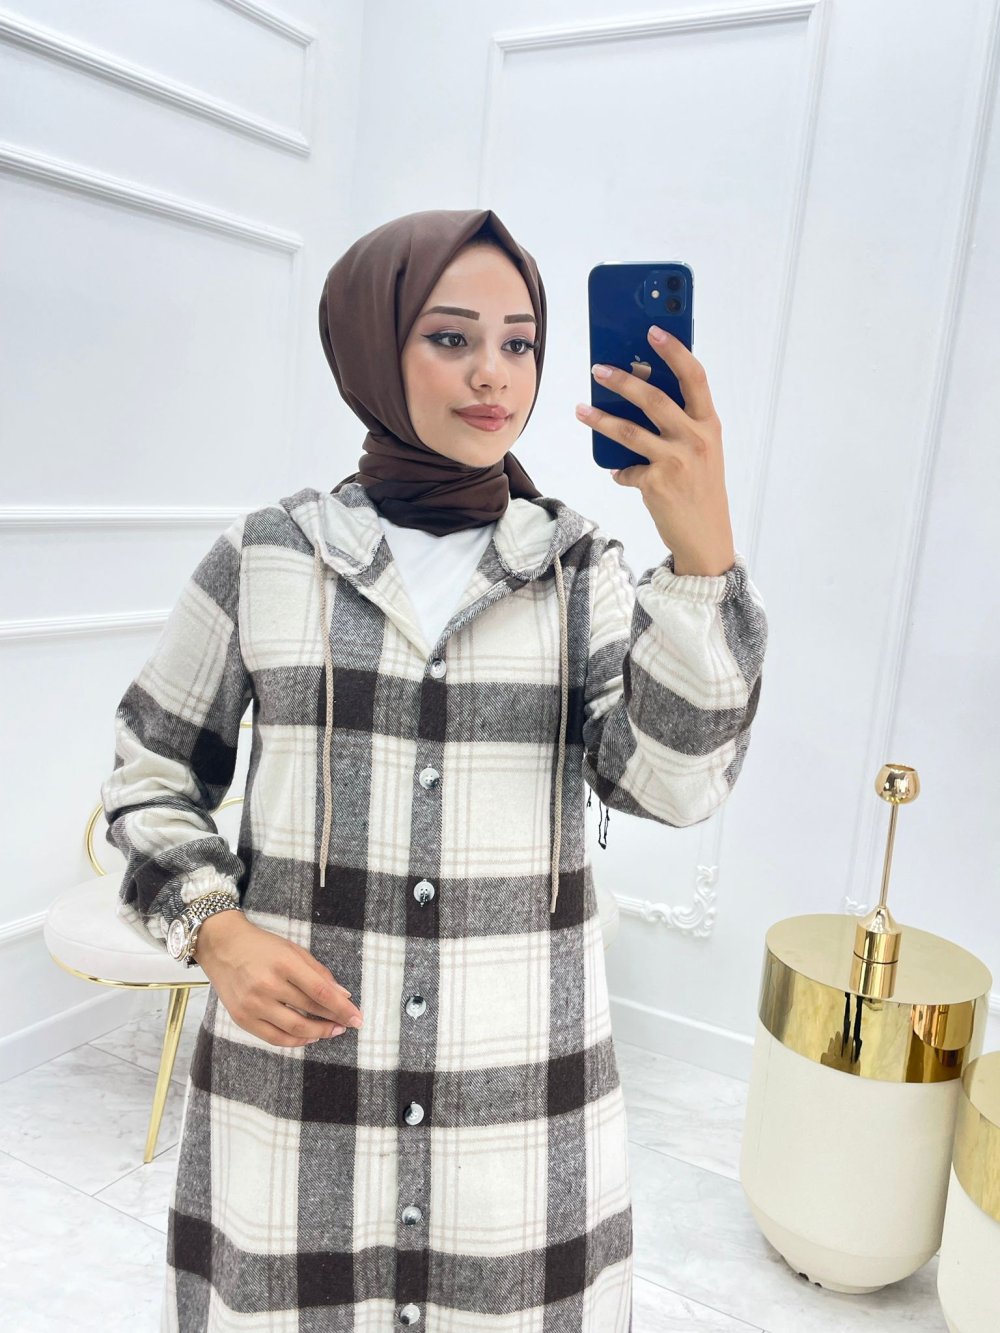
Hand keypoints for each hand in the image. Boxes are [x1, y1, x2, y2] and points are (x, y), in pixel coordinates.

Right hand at [195, 912, 363, 1047]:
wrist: (222, 947)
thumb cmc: (262, 946)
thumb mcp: (293, 949)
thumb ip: (318, 972)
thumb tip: (343, 995)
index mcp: (284, 963)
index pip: (321, 992)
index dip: (342, 1008)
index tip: (357, 1018)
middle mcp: (267, 985)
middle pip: (309, 1011)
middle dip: (334, 1021)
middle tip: (347, 1025)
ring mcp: (253, 1004)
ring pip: (294, 1029)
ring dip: (318, 1033)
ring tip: (331, 1031)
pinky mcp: (242, 1018)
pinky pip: (274, 1038)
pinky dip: (295, 1040)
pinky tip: (308, 1036)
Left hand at [575, 325, 735, 575]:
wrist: (706, 536)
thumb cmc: (702, 488)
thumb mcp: (702, 450)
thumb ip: (680, 423)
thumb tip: (638, 393)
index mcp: (709, 424)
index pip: (695, 377)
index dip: (674, 351)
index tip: (653, 330)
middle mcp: (695, 439)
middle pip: (654, 398)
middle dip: (622, 379)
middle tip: (598, 368)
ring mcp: (676, 461)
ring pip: (629, 430)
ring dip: (600, 418)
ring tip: (581, 409)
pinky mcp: (656, 484)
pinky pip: (626, 469)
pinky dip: (619, 470)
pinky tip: (618, 472)